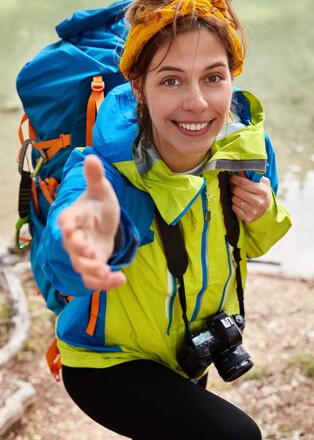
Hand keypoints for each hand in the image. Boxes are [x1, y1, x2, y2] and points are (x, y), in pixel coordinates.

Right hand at [58, 154, 125, 290]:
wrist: (104, 221)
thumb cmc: (99, 204)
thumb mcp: (101, 190)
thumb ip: (96, 177)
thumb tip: (91, 156)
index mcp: (73, 217)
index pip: (66, 221)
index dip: (67, 226)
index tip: (69, 229)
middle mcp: (74, 238)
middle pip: (72, 248)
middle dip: (80, 252)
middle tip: (92, 253)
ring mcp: (83, 254)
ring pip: (82, 268)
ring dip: (93, 273)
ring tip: (108, 274)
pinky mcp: (94, 265)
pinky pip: (94, 278)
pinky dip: (105, 283)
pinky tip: (120, 279)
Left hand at [229, 173, 271, 221]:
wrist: (267, 213)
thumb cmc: (263, 196)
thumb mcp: (264, 186)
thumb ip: (256, 177)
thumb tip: (243, 170)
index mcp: (263, 192)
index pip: (244, 183)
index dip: (235, 179)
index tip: (231, 177)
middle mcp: (259, 202)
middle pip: (238, 191)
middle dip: (232, 187)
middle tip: (232, 185)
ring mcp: (253, 211)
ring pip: (234, 199)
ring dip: (233, 196)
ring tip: (237, 195)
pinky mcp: (248, 218)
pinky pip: (234, 208)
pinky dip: (234, 204)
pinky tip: (238, 203)